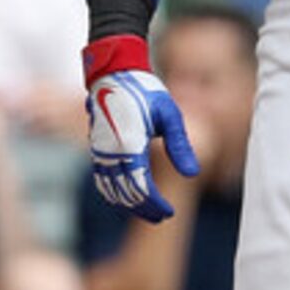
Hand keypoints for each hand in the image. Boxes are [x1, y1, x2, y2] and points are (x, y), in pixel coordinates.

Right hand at [88, 68, 198, 220]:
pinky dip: (113, 193)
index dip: (155, 204)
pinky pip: (101, 179)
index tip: (169, 212)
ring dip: (128, 204)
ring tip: (147, 211)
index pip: (142, 187)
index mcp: (131, 145)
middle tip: (161, 217)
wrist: (112, 71)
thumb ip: (180, 145)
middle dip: (144, 209)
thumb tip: (194, 174)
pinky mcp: (95, 148)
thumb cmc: (145, 90)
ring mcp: (100, 151)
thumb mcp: (169, 115)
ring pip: (111, 190)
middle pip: (126, 194)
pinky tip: (126, 196)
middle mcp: (111, 152)